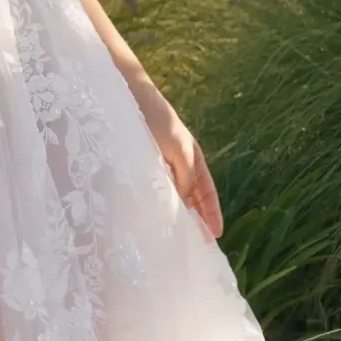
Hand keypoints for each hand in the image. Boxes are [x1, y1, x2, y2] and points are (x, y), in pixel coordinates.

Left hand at [133, 81, 222, 239]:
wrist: (124, 94)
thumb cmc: (155, 118)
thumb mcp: (177, 149)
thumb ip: (184, 177)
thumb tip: (185, 206)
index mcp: (191, 156)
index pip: (206, 191)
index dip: (212, 213)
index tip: (216, 236)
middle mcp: (175, 162)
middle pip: (189, 196)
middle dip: (194, 219)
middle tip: (196, 246)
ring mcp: (155, 163)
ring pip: (169, 195)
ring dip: (173, 214)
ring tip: (174, 238)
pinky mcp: (135, 163)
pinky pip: (150, 189)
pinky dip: (154, 204)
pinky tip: (149, 217)